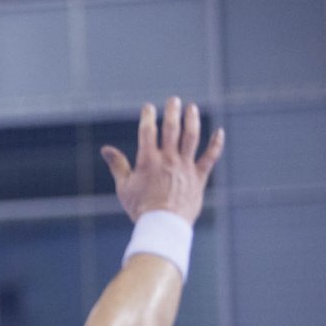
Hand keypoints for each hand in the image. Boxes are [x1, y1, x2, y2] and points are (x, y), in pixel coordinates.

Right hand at [101, 98, 223, 223]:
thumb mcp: (124, 187)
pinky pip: (210, 157)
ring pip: (191, 137)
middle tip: (174, 100)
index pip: (147, 131)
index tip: (148, 107)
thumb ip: (117, 165)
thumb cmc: (140, 208)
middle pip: (171, 129)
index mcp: (148, 160)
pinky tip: (219, 131)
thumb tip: (105, 149)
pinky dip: (215, 144)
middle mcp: (168, 159)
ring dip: (192, 120)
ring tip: (192, 108)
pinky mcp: (199, 177)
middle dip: (172, 112)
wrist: (163, 225)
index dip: (148, 117)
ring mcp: (185, 167)